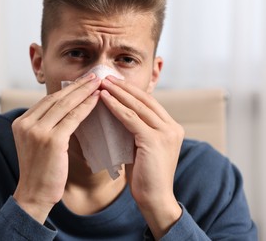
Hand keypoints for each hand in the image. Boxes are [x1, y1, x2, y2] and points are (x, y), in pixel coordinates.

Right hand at [12, 73, 100, 223]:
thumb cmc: (40, 171)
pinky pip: (73, 118)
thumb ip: (45, 125)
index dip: (67, 90)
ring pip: (65, 105)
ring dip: (84, 92)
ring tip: (98, 82)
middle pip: (56, 99)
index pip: (47, 100)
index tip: (82, 82)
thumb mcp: (36, 143)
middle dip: (77, 86)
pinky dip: (86, 106)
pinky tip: (97, 99)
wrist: (34, 195)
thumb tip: (65, 109)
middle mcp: (26, 123)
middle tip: (93, 76)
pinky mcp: (51, 140)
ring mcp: (37, 131)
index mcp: (21, 122)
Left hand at [100, 76, 183, 238]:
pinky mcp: (154, 141)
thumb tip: (118, 114)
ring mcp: (165, 133)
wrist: (155, 199)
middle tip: (106, 76)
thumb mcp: (143, 147)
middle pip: (145, 99)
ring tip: (102, 82)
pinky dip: (116, 107)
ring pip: (137, 106)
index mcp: (172, 127)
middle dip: (124, 87)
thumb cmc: (145, 175)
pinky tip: (103, 99)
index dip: (131, 90)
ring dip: (118, 92)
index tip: (115, 82)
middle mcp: (172, 127)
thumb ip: (137, 130)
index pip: (149, 102)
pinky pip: (131, 119)